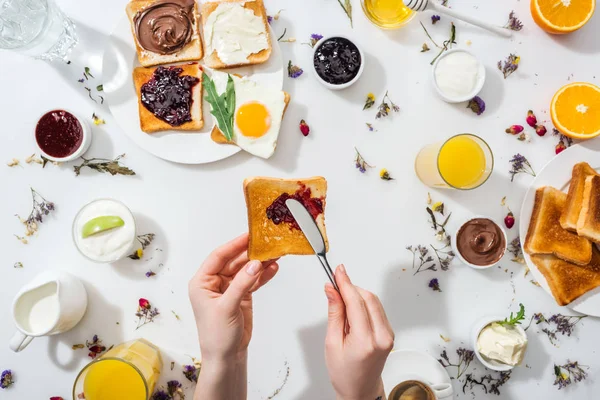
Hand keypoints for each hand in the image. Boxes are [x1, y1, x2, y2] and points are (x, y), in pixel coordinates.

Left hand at [189, 233, 278, 361]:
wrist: (226, 356)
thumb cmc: (216, 335)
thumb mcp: (227, 307)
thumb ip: (241, 283)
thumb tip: (255, 264)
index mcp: (202, 282)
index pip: (218, 257)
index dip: (234, 245)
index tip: (249, 236)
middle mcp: (214, 282)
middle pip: (234, 261)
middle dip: (251, 254)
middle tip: (267, 244)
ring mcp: (229, 288)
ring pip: (246, 270)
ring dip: (260, 263)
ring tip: (275, 253)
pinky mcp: (241, 295)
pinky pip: (253, 280)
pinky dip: (263, 275)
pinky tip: (273, 268)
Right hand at [324, 265, 394, 399]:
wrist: (360, 389)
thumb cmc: (344, 373)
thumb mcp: (332, 343)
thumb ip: (334, 313)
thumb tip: (332, 290)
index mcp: (365, 341)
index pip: (356, 302)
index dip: (345, 283)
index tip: (338, 271)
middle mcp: (381, 337)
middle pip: (368, 298)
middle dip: (350, 287)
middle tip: (335, 283)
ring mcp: (388, 335)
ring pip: (374, 301)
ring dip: (357, 295)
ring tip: (341, 303)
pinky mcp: (390, 333)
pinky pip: (377, 309)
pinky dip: (364, 304)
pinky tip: (352, 312)